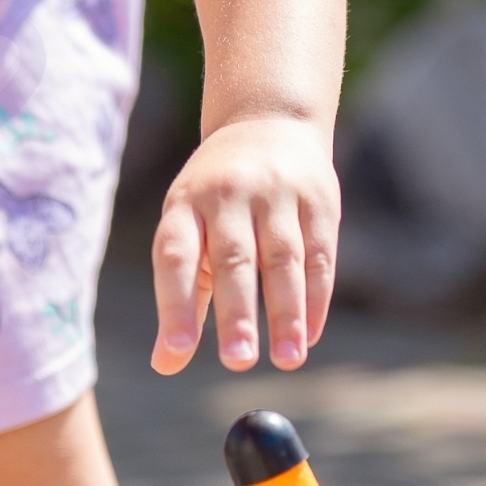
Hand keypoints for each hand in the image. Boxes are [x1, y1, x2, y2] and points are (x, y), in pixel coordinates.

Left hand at [150, 114, 339, 374]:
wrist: (268, 120)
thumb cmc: (217, 199)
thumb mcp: (188, 229)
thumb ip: (183, 297)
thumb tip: (166, 364)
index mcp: (185, 204)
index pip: (175, 257)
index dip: (176, 306)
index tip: (177, 354)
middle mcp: (228, 195)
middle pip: (234, 260)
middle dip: (237, 314)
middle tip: (238, 362)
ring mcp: (276, 193)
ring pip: (283, 259)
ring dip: (286, 314)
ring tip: (289, 359)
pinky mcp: (318, 198)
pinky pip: (319, 254)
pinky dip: (316, 298)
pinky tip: (310, 334)